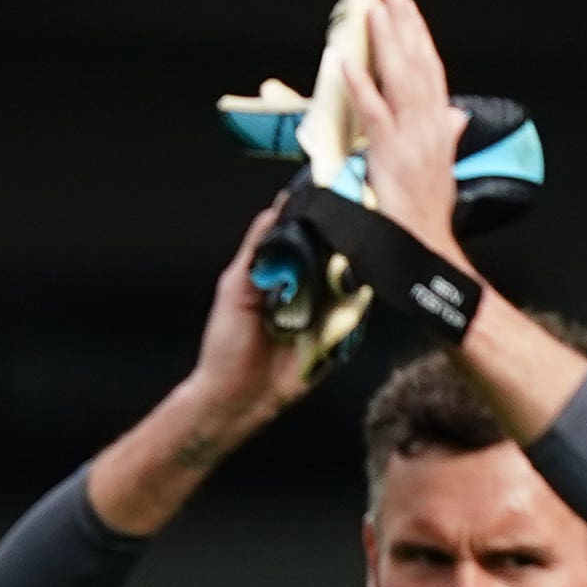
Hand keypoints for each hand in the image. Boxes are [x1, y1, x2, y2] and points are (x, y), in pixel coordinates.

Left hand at [185, 198, 334, 435]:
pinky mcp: (339, 336)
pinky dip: (356, 304)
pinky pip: (356, 315)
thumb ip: (256, 249)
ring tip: (355, 254)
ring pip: (352, 282)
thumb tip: (277, 206)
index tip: (341, 190)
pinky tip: (355, 289)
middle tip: (359, 216)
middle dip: (347, 240)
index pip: (314, 237)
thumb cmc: (227, 343)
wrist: (235, 396)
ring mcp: (328, 311)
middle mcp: (311, 288)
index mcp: (288, 272)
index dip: (326, 218)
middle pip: (338, 256)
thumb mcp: (234, 287)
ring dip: (354, 270)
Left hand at [339, 0, 468, 256]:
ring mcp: (413, 139)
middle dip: (405, 21)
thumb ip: (448, 139)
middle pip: (418, 62)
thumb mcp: (444, 171)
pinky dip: (361, 87)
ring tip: (375, 8)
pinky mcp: (391, 157)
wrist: (427, 251)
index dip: (420, 36)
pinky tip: (346, 63)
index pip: (430, 70)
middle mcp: (430, 126)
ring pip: (401, 79)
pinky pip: (374, 116)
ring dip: (388, 41)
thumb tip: (457, 117)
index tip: (408, 7)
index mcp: (440, 127)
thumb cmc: (429, 216)